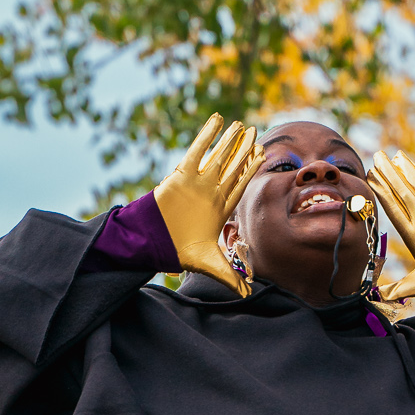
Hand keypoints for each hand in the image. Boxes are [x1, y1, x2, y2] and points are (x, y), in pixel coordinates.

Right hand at [153, 114, 263, 296]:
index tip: (262, 154)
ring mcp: (197, 182)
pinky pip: (197, 150)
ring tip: (242, 125)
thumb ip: (229, 275)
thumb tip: (247, 294)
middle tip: (255, 132)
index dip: (251, 169)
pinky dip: (207, 136)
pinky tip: (217, 120)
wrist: (152, 243)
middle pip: (232, 166)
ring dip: (230, 141)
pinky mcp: (182, 175)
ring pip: (218, 156)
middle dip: (244, 150)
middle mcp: (211, 192)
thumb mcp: (209, 263)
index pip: (240, 184)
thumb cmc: (178, 252)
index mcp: (220, 208)